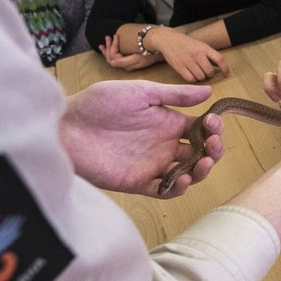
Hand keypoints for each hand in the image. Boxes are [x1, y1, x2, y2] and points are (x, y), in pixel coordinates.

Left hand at [59, 80, 224, 197]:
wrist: (66, 126)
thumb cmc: (99, 103)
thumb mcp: (141, 91)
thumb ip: (175, 95)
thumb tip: (209, 90)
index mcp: (167, 122)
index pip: (201, 129)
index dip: (213, 128)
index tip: (213, 122)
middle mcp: (164, 144)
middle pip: (200, 153)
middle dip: (213, 150)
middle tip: (213, 144)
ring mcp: (152, 164)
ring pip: (187, 173)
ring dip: (201, 170)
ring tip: (203, 162)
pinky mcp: (137, 182)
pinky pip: (164, 190)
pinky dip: (178, 188)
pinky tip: (183, 178)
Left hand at [100, 34, 160, 70]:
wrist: (163, 47)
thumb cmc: (151, 52)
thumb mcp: (137, 57)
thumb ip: (123, 61)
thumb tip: (111, 63)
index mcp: (127, 65)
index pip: (113, 57)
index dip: (112, 46)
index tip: (116, 35)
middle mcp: (127, 65)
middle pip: (111, 58)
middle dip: (107, 47)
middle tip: (107, 36)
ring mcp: (130, 62)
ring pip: (114, 56)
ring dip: (109, 47)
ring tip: (107, 38)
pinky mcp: (133, 58)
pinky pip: (120, 54)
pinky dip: (114, 48)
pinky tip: (113, 44)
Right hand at [151, 26, 230, 81]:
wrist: (168, 40)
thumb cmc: (186, 43)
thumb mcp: (200, 45)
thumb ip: (209, 55)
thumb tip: (219, 66)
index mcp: (204, 48)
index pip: (219, 59)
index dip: (225, 68)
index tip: (226, 73)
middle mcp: (197, 55)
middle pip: (210, 71)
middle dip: (210, 74)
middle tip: (206, 72)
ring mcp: (188, 62)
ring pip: (201, 77)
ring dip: (201, 77)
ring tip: (198, 72)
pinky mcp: (179, 67)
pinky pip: (191, 79)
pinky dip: (193, 79)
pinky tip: (191, 74)